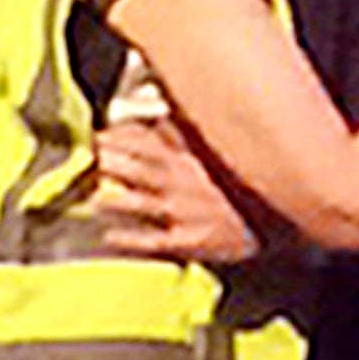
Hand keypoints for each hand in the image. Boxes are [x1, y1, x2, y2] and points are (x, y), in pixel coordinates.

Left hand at [94, 118, 261, 263]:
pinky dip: (129, 238)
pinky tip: (108, 236)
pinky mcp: (189, 242)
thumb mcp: (217, 156)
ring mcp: (183, 213)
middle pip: (138, 170)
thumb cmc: (238, 189)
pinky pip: (153, 240)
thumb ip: (187, 136)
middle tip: (88, 161)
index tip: (99, 136)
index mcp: (188, 160)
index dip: (120, 139)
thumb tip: (160, 118)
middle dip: (111, 163)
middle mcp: (182, 184)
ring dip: (114, 200)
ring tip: (91, 198)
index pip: (148, 144)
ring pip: (140, 203)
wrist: (270, 225)